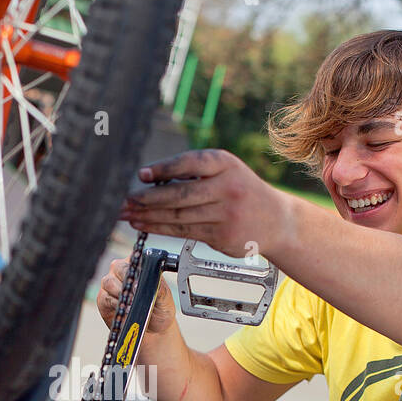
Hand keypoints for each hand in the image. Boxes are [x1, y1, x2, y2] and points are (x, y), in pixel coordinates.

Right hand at [97, 259, 176, 333]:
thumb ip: (159, 288)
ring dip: (121, 293)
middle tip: (136, 293)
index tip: (142, 280)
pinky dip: (115, 304)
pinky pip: (105, 297)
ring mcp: (110, 284)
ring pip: (109, 282)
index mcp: (138, 265)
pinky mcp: (103, 298)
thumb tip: (149, 282)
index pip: (135, 258)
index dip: (137, 267)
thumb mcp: (165, 298)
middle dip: (128, 280)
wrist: (152, 330)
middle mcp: (122, 270)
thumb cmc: (159, 309)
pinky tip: (125, 310)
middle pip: (118, 267)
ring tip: (132, 304)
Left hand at [117, 149, 292, 259]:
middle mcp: (227, 187)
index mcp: (225, 164)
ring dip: (148, 216)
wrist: (277, 221)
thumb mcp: (226, 171)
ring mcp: (225, 214)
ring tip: (127, 214)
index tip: (141, 175)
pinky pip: (183, 231)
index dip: (163, 169)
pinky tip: (143, 225)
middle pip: (179, 195)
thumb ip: (195, 173)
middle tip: (124, 200)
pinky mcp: (221, 236)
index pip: (189, 164)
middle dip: (147, 198)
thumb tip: (149, 180)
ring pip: (178, 216)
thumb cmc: (242, 191)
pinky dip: (159, 228)